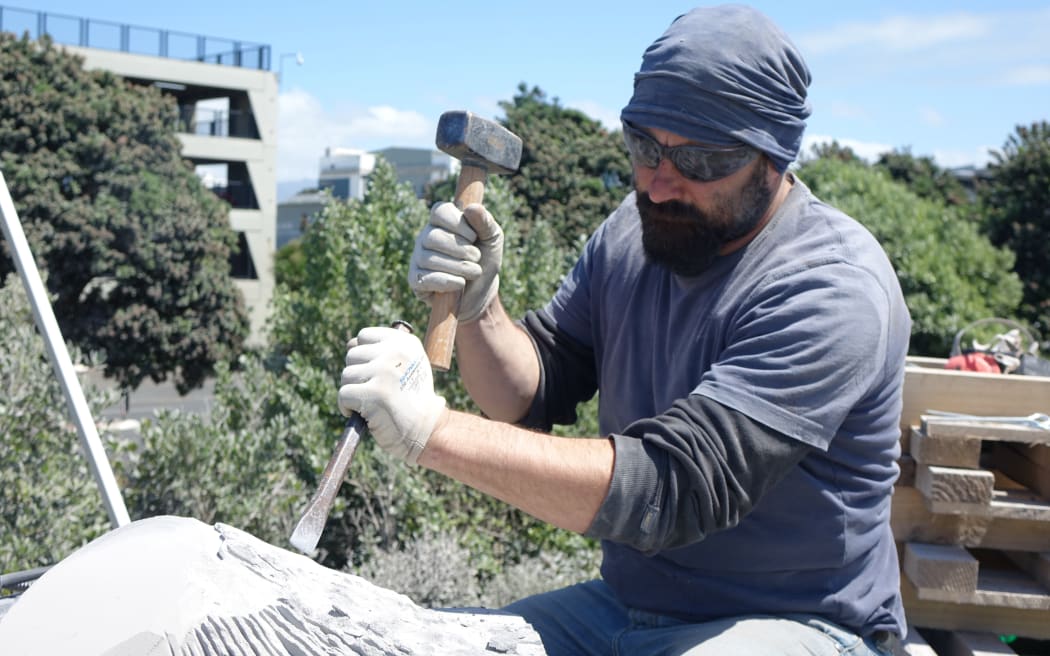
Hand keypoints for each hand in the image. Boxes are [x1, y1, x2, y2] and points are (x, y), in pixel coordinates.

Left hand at [338, 326, 446, 463]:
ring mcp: (385, 372)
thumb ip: (382, 351)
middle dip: (358, 376)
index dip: (366, 357)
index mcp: (405, 342)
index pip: (364, 336)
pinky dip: (347, 408)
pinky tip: (365, 414)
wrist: (426, 430)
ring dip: (354, 392)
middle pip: (352, 356)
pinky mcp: (375, 393)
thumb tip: (350, 344)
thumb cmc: (411, 399)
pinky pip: (344, 394)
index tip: (380, 374)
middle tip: (378, 392)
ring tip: (373, 403)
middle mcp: (396, 353)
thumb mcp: (406, 366)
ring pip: (346, 375)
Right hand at [408, 201, 502, 322]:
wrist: (481, 293)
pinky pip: (425, 278)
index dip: (458, 224)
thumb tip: (472, 208)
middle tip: (476, 257)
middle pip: (434, 237)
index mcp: (441, 221)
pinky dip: (447, 281)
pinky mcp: (415, 280)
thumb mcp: (492, 239)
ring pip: (430, 259)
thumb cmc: (485, 261)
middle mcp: (425, 237)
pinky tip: (460, 283)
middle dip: (460, 249)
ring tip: (474, 272)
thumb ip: (485, 222)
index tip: (473, 236)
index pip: (439, 211)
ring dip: (459, 267)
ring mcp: (418, 258)